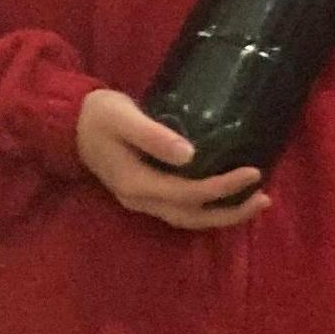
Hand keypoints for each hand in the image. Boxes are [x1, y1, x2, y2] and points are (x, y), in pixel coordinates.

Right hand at [74, 87, 269, 229]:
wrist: (70, 123)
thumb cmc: (98, 115)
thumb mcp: (124, 117)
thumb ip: (154, 136)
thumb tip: (191, 155)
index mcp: (135, 183)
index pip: (188, 194)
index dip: (223, 187)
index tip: (253, 172)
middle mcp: (139, 199)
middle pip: (191, 217)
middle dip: (230, 212)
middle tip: (265, 199)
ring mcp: (141, 200)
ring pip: (187, 218)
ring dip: (221, 215)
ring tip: (254, 202)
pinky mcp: (145, 193)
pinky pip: (181, 209)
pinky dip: (207, 208)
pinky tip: (227, 196)